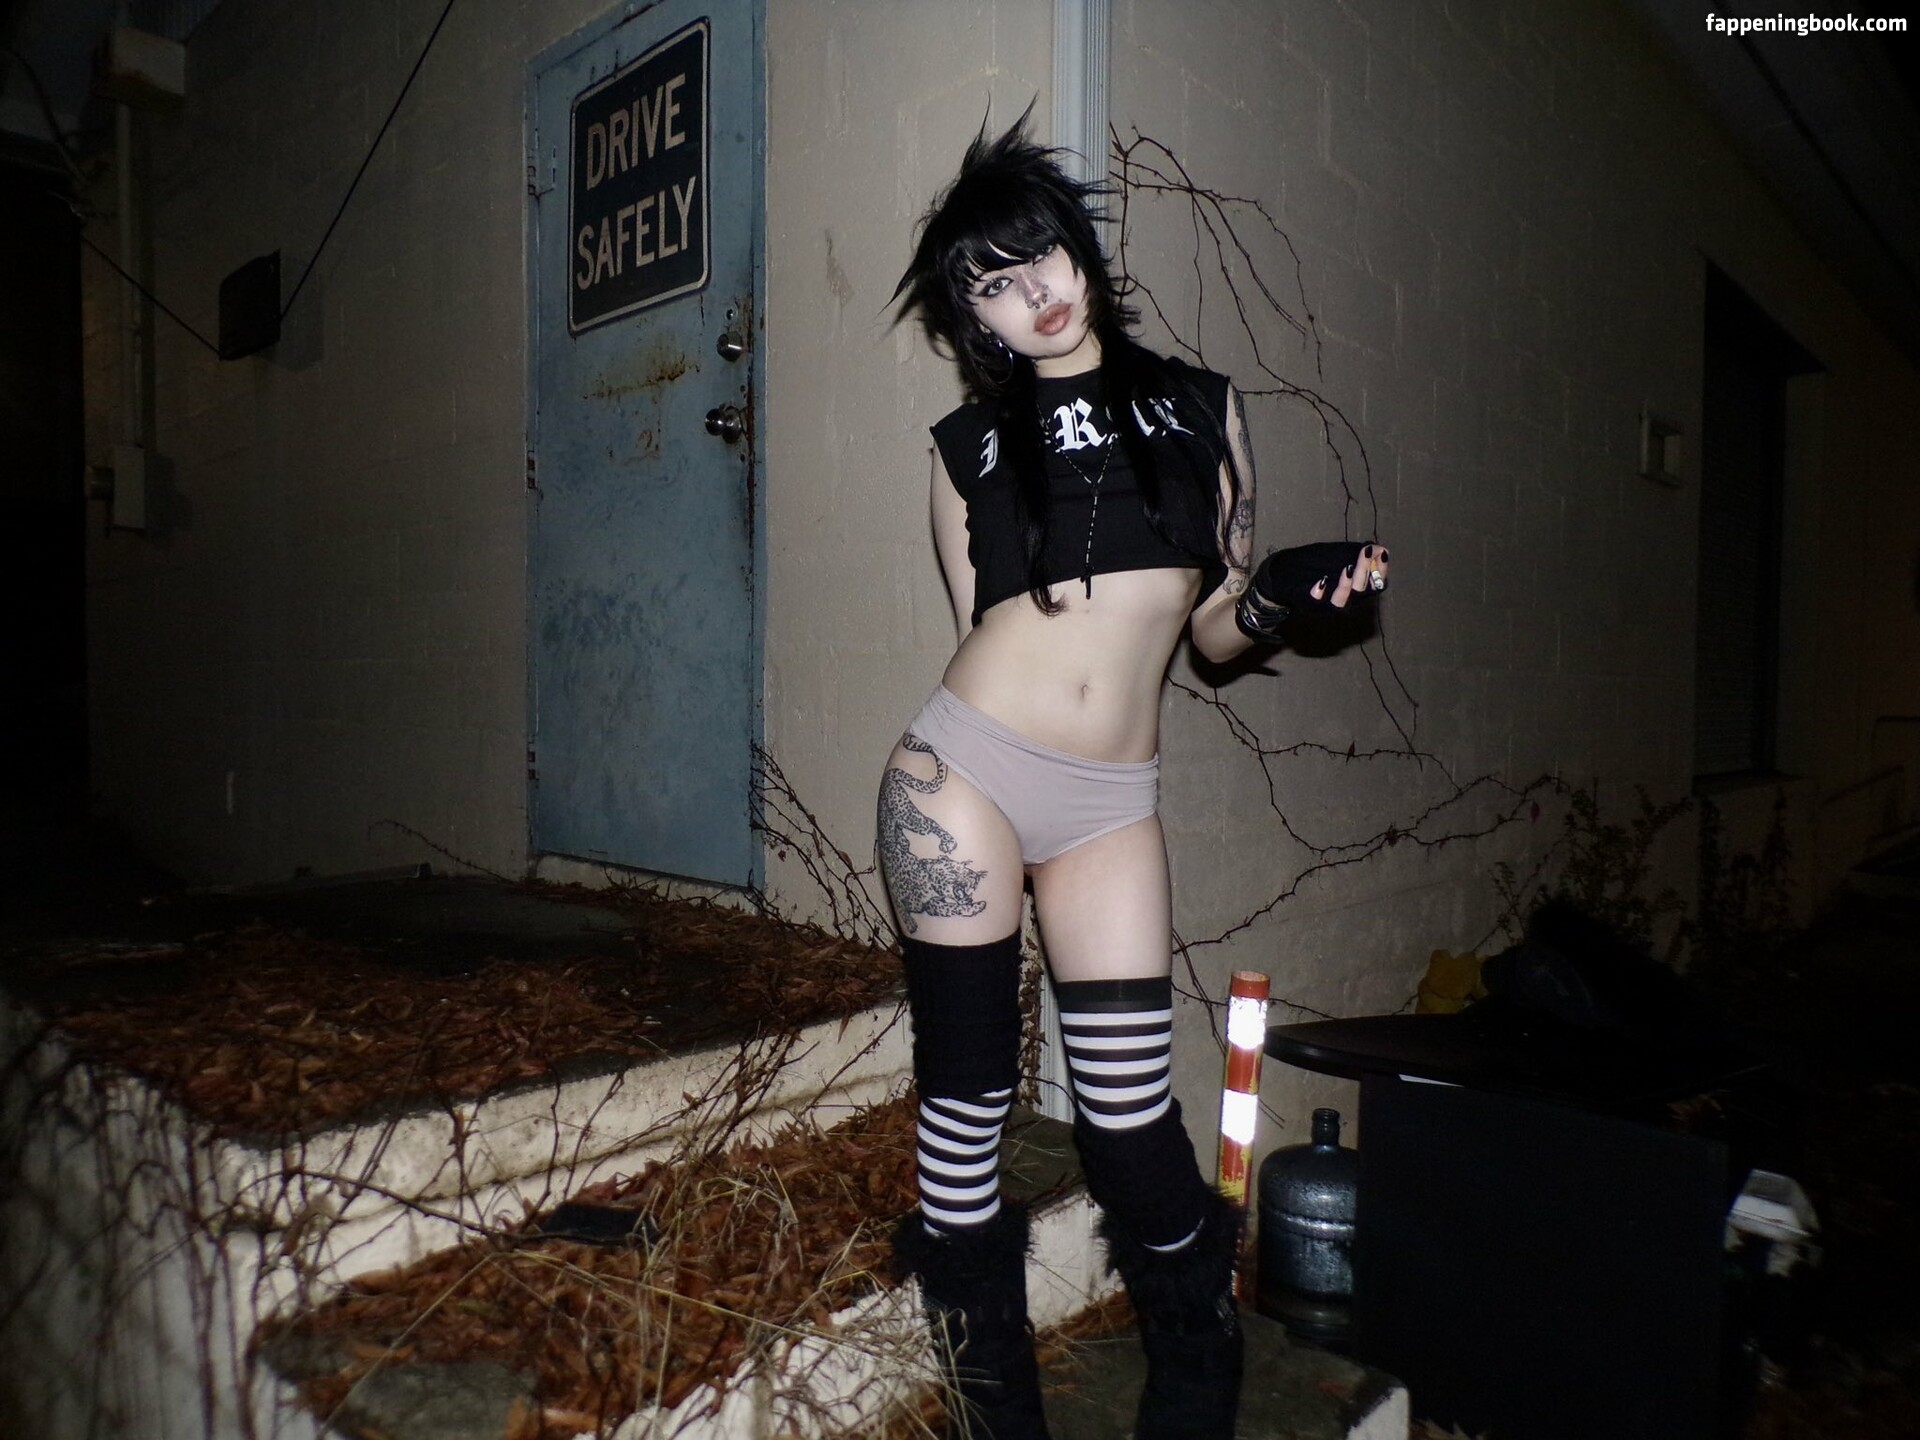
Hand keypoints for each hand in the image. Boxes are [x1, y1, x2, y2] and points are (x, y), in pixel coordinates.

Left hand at [1235, 541, 1389, 642]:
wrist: (1281, 575)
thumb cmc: (1311, 565)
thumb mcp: (1334, 556)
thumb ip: (1355, 554)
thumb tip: (1379, 549)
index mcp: (1354, 588)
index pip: (1376, 584)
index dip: (1382, 570)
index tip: (1382, 553)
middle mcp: (1344, 600)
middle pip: (1362, 592)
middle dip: (1366, 571)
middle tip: (1366, 553)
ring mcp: (1326, 606)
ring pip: (1341, 602)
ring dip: (1346, 585)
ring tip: (1347, 568)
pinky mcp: (1308, 606)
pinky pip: (1316, 604)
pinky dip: (1319, 593)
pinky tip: (1321, 581)